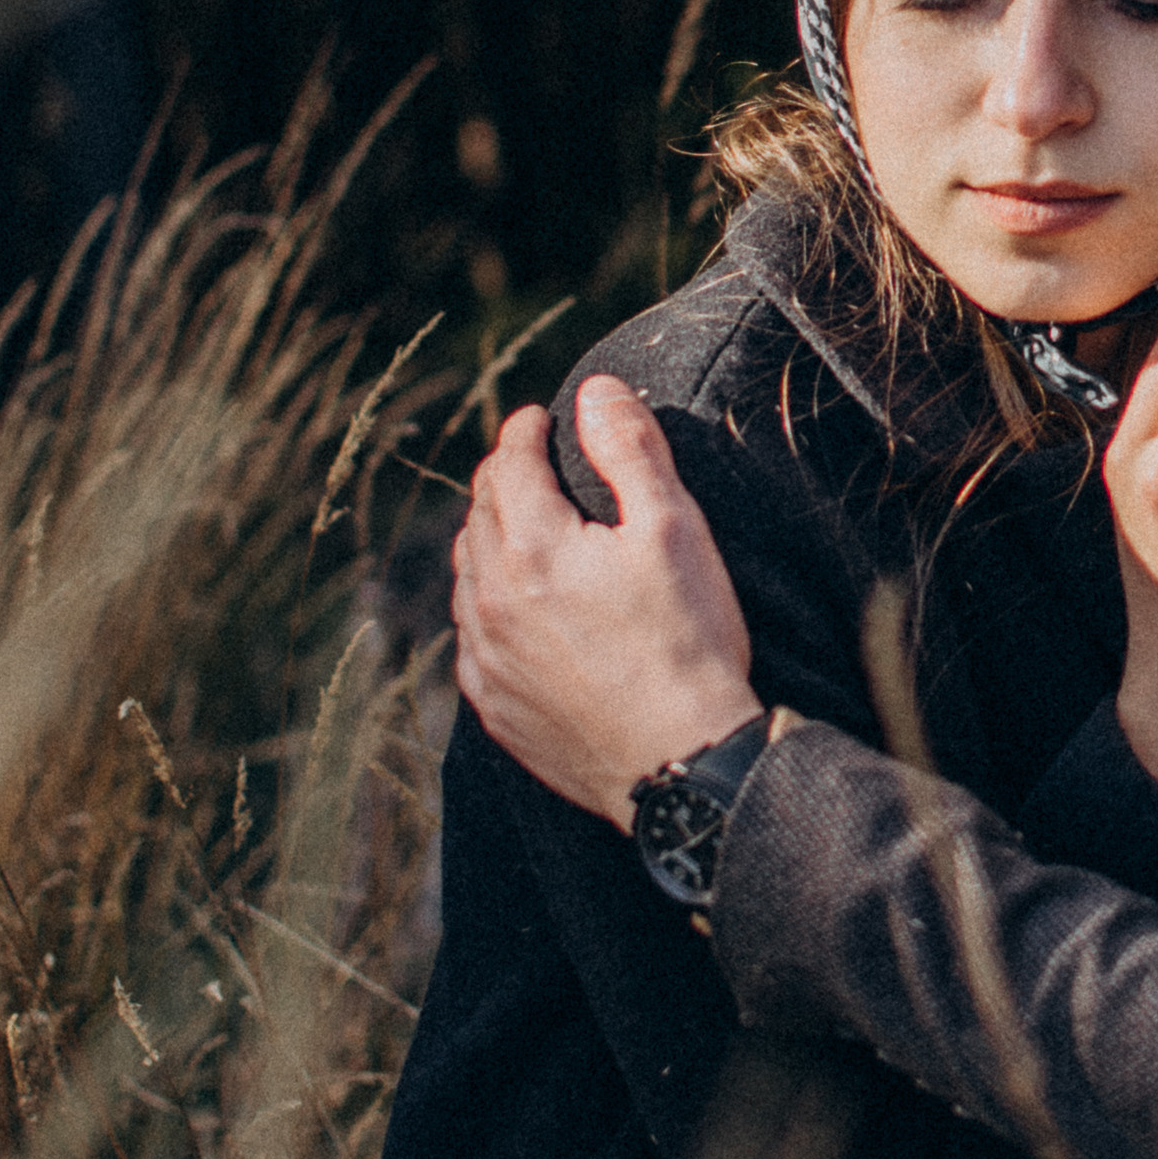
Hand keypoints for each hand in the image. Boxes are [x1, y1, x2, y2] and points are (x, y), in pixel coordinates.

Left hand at [453, 376, 760, 827]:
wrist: (684, 766)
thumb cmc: (687, 644)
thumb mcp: (674, 529)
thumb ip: (629, 450)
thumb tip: (594, 391)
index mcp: (531, 548)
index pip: (509, 462)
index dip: (528, 430)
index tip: (544, 419)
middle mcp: (489, 601)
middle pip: (481, 513)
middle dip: (507, 478)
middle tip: (536, 464)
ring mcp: (486, 659)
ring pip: (469, 576)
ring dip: (492, 541)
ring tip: (526, 529)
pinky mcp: (495, 706)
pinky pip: (474, 637)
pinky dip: (491, 606)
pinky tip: (520, 610)